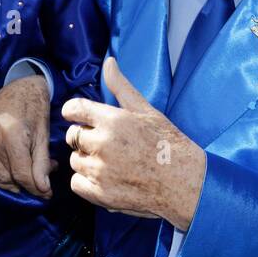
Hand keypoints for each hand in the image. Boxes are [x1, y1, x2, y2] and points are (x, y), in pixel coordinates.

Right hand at [0, 74, 52, 197]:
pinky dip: (0, 177)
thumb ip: (42, 163)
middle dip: (28, 184)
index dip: (37, 188)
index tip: (48, 194)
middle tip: (42, 179)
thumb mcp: (43, 135)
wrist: (18, 88)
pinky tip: (14, 173)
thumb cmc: (35, 108)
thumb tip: (43, 190)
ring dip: (15, 182)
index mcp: (11, 134)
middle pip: (9, 177)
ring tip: (30, 172)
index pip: (22, 173)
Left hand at [62, 57, 205, 230]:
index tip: (79, 117)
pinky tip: (105, 178)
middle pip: (73, 136)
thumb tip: (109, 62)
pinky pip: (77, 183)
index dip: (73, 112)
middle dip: (84, 137)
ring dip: (86, 159)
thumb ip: (121, 86)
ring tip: (110, 161)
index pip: (73, 109)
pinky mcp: (101, 194)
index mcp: (112, 120)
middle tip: (106, 143)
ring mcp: (100, 171)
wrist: (184, 182)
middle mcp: (102, 144)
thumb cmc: (167, 143)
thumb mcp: (146, 109)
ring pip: (75, 160)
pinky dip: (87, 181)